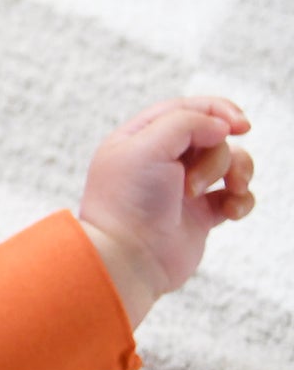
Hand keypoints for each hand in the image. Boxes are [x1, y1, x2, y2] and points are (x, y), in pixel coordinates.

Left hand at [77, 96, 255, 326]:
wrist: (128, 260)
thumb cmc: (129, 202)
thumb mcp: (148, 145)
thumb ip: (187, 122)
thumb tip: (222, 127)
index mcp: (139, 139)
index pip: (185, 109)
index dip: (217, 110)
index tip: (238, 125)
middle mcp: (160, 161)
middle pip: (212, 136)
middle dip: (218, 155)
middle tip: (194, 185)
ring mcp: (182, 188)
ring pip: (230, 162)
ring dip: (237, 173)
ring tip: (228, 193)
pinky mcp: (200, 215)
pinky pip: (236, 196)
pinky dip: (241, 200)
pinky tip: (231, 212)